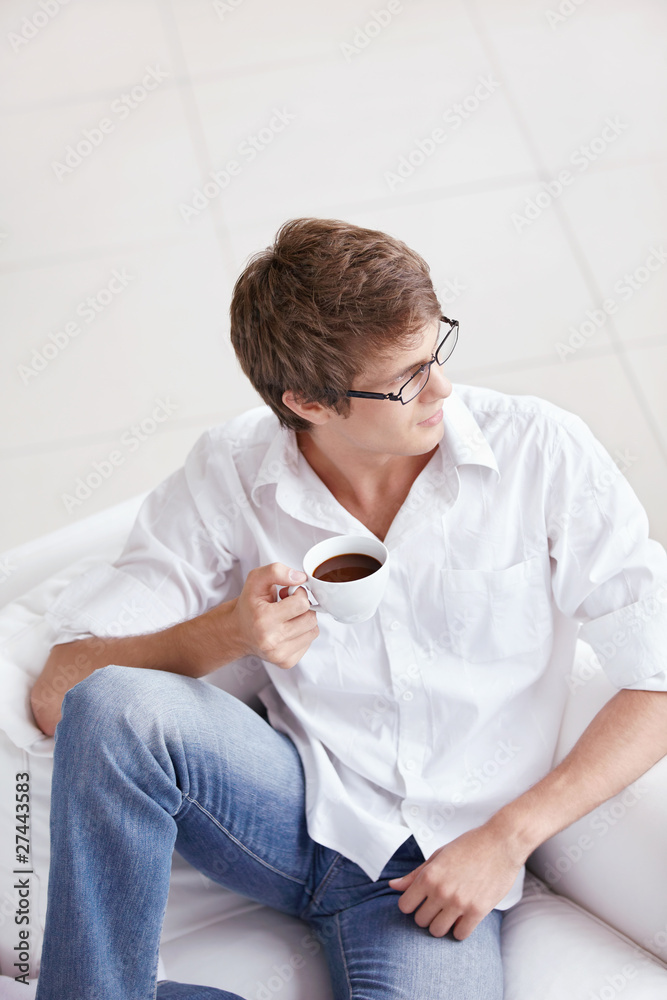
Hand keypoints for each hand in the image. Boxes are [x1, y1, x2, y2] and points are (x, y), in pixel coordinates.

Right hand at [229, 562, 319, 669]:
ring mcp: (279, 655)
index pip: (302, 604)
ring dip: (304, 620)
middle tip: (288, 605)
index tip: (288, 593)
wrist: (238, 631)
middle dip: (303, 607)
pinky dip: (302, 633)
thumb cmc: (248, 605)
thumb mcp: (256, 579)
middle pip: (310, 618)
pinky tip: (288, 629)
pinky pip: (309, 642)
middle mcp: (271, 641)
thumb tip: (300, 578)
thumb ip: (277, 571)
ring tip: (288, 617)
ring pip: (313, 631)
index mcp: (263, 620)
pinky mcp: (286, 662)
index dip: (299, 593)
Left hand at [387, 821, 524, 938]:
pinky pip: (460, 935)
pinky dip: (459, 929)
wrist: (502, 843)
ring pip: (437, 931)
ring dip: (441, 924)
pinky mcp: (478, 911)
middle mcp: (441, 891)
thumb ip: (415, 874)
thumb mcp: (438, 855)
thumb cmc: (469, 846)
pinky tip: (463, 917)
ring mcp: (459, 903)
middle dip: (426, 915)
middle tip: (437, 905)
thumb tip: (392, 886)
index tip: (420, 900)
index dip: (411, 904)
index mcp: (429, 875)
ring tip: (449, 913)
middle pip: (420, 921)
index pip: (405, 906)